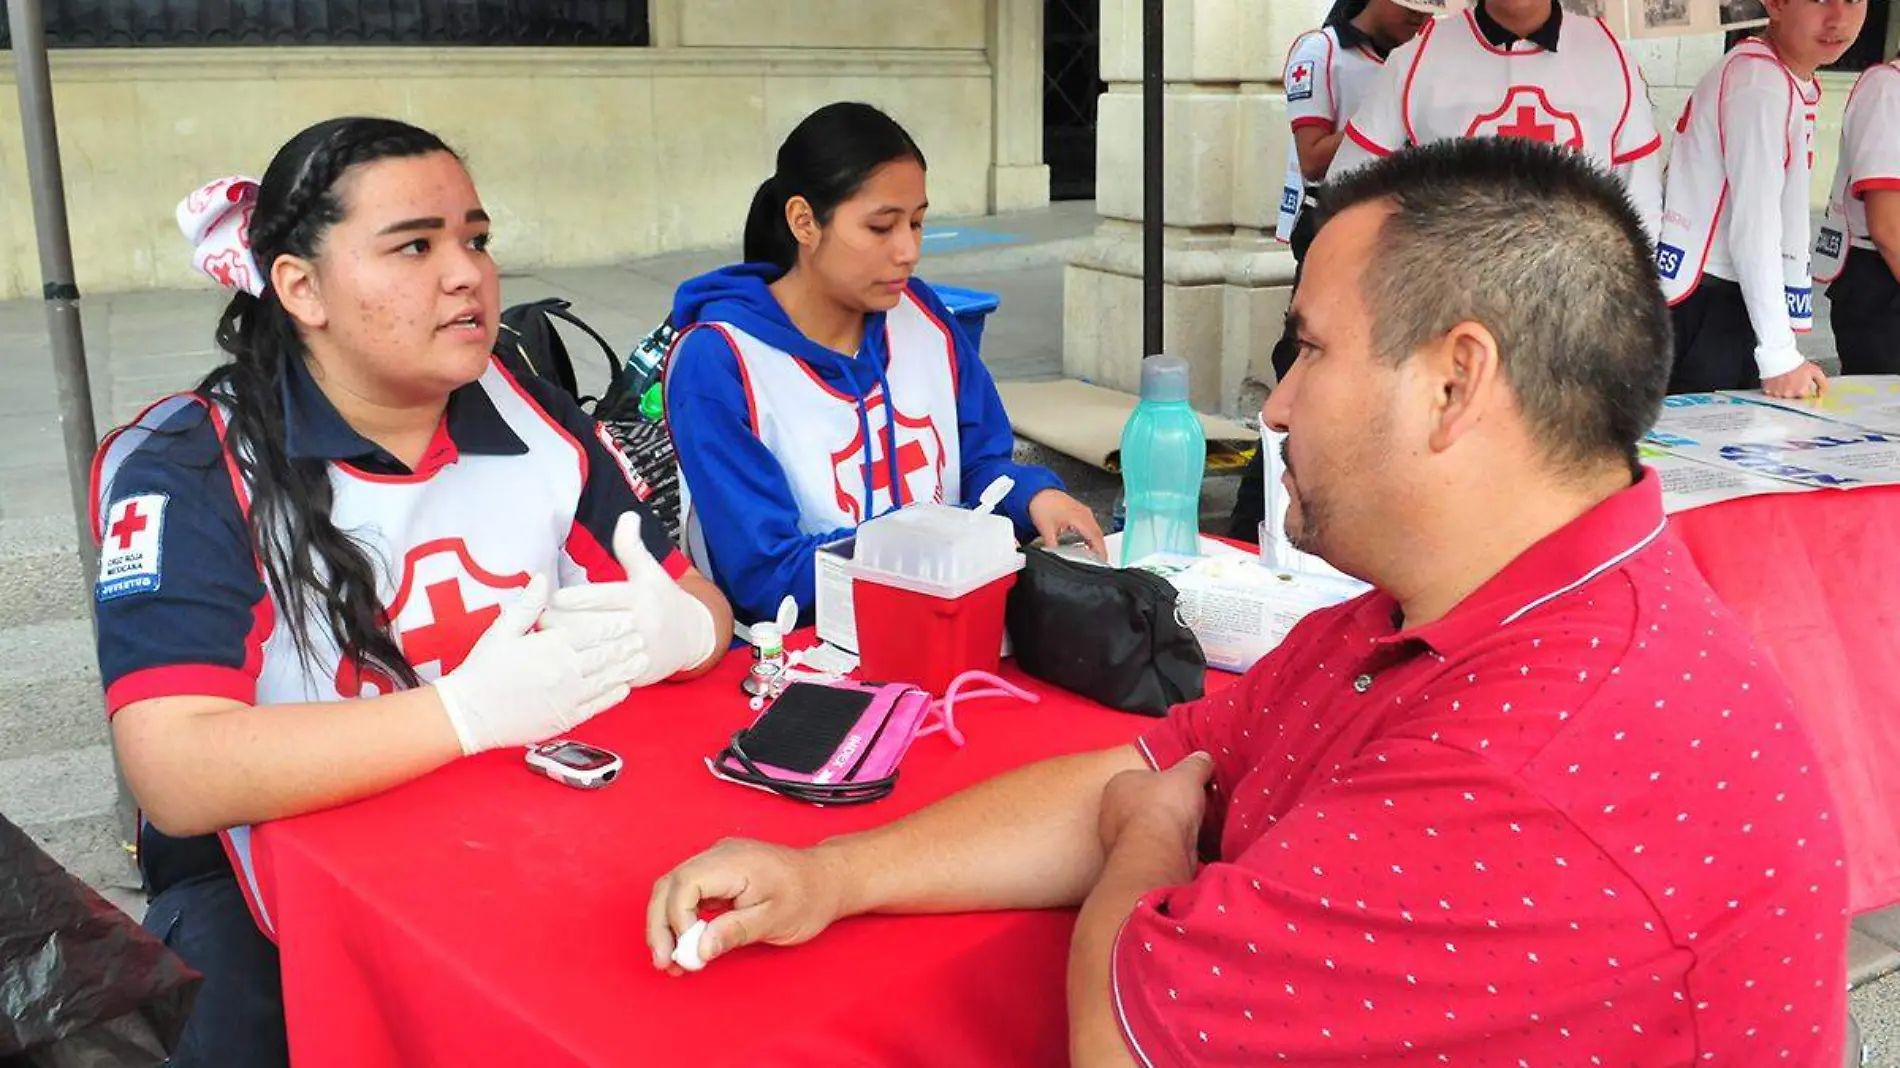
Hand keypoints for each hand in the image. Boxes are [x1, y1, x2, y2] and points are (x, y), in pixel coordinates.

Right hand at [432, 575, 645, 754]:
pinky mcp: (566, 718)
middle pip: (604, 654)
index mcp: (551, 646)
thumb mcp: (501, 630)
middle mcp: (565, 671)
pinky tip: (623, 689)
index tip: (629, 618)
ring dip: (625, 669)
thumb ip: (527, 604)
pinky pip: (597, 706)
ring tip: (641, 660)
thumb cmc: (482, 670)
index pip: (592, 631)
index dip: (614, 624)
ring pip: (606, 680)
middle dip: (625, 645)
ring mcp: (568, 697)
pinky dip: (613, 696)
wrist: (469, 715)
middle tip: (642, 637)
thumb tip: (542, 577)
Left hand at [541, 512, 716, 685]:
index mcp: (639, 598)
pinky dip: (582, 671)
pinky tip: (564, 666)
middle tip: (537, 621)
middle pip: (590, 627)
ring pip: (593, 654)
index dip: (573, 599)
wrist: (692, 637)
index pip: (600, 598)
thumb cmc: (662, 600)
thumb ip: (631, 547)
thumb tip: (627, 516)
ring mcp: (637, 652)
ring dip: (566, 649)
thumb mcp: (650, 571)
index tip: (551, 599)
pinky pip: (604, 675)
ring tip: (543, 643)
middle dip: (561, 625)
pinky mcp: (635, 675)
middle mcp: (639, 625)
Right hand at [646, 838, 847, 972]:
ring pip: (672, 889)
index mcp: (733, 861)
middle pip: (668, 886)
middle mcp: (718, 855)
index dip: (677, 920)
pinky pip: (686, 894)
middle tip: (664, 962)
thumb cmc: (807, 897)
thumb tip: (698, 949)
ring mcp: (716, 862)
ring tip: (671, 962)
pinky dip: (680, 920)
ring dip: (666, 925)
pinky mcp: (717, 874)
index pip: (684, 885)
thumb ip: (735, 931)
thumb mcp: (776, 920)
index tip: (689, 952)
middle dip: (659, 926)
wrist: (826, 879)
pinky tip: (685, 946)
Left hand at [1028, 488, 1107, 559]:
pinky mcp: (1080, 511)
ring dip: (1096, 542)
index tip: (1102, 561)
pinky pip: (1091, 526)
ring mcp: (1083, 512)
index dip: (1100, 550)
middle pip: (1098, 534)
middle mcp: (1084, 514)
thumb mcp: (1046, 529)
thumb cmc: (1043, 504)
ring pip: (1095, 530)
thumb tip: (1055, 556)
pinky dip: (1091, 536)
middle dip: (1100, 549)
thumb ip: (1052, 546)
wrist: (1038, 492)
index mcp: (1079, 518)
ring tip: (1093, 556)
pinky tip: (1086, 543)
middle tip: (1099, 562)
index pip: (1095, 537)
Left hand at [1098, 752, 1214, 860]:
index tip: (1182, 787)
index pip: (1141, 778)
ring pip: (1146, 831)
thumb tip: (1203, 758)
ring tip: (1189, 831)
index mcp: (1118, 783)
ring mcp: (1116, 840)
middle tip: (1187, 809)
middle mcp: (1110, 811)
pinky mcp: (1129, 862)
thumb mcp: (1188, 773)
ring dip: (1165, 832)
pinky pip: (1151, 852)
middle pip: (1143, 805)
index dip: (1163, 781)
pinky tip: (1181, 849)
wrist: (1158, 852)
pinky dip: (1165, 851)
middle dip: (1164, 808)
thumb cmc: (1164, 805)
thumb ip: (1196, 764)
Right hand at [1762, 361, 1827, 398]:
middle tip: (1792, 380)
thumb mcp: (1815, 371)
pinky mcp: (1767, 391)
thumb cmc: (1795, 363)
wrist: (1778, 356)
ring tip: (1784, 380)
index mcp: (1801, 391)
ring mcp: (1777, 394)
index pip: (1804, 396)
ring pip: (1782, 397)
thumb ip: (1822, 385)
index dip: (1803, 389)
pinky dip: (1774, 390)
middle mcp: (1789, 394)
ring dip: (1784, 391)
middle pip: (1793, 398)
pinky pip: (1772, 395)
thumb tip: (1821, 395)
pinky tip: (1777, 382)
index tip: (1801, 383)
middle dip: (1794, 390)